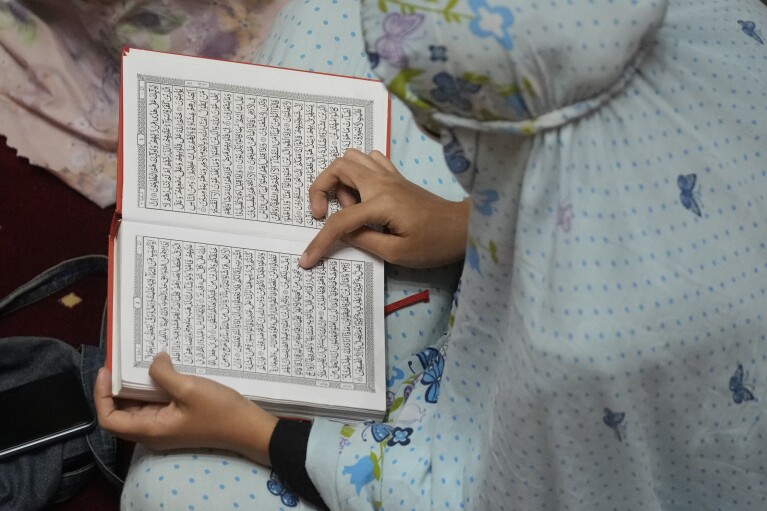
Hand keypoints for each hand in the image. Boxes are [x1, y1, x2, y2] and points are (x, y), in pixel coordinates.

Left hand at [94, 352, 277, 465]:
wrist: (249, 428)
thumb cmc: (220, 412)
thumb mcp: (189, 388)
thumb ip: (164, 374)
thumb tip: (153, 362)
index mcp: (151, 429)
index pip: (109, 419)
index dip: (100, 395)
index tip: (107, 370)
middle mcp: (153, 431)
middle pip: (121, 412)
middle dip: (117, 387)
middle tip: (122, 360)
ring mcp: (166, 427)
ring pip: (139, 407)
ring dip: (136, 386)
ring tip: (141, 362)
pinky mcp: (178, 420)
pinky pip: (156, 404)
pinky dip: (153, 388)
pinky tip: (163, 370)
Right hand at [300, 149, 469, 268]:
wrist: (464, 228)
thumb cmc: (435, 244)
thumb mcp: (397, 252)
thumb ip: (363, 240)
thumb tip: (341, 232)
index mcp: (381, 202)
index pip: (341, 220)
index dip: (319, 241)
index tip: (306, 260)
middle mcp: (382, 182)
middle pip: (338, 166)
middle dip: (321, 189)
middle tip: (323, 214)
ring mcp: (390, 176)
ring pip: (352, 157)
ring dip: (340, 180)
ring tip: (349, 207)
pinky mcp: (396, 177)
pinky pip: (370, 160)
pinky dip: (357, 173)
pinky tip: (362, 195)